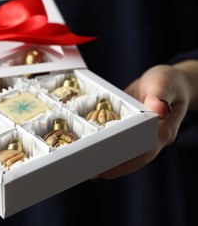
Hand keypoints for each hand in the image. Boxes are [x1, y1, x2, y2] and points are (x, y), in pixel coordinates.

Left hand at [93, 61, 197, 179]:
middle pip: (130, 159)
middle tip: (88, 173)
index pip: (142, 154)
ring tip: (85, 167)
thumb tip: (160, 109)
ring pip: (123, 152)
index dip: (123, 165)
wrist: (167, 81)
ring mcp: (140, 135)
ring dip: (106, 161)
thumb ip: (161, 95)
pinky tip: (89, 148)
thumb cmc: (169, 81)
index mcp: (162, 132)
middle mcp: (151, 139)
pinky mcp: (130, 129)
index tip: (104, 172)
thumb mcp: (164, 83)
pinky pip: (117, 140)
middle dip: (110, 167)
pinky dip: (104, 145)